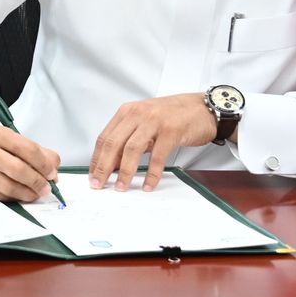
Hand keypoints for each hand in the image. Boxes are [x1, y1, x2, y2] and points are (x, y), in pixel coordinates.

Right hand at [0, 120, 60, 202]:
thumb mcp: (12, 137)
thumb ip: (36, 152)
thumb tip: (53, 172)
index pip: (28, 150)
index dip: (44, 164)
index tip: (52, 173)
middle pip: (19, 170)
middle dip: (37, 182)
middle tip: (47, 188)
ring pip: (9, 187)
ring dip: (27, 193)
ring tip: (35, 193)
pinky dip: (13, 197)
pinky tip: (19, 193)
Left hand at [88, 93, 218, 191]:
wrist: (203, 108)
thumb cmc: (173, 116)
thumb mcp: (145, 123)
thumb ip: (130, 139)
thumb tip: (113, 164)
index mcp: (127, 112)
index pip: (105, 137)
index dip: (97, 158)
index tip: (92, 174)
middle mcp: (138, 114)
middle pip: (114, 143)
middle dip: (103, 167)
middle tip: (99, 184)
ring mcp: (154, 121)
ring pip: (132, 150)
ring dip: (125, 172)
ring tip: (121, 187)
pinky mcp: (171, 131)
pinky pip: (157, 156)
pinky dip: (151, 173)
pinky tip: (148, 185)